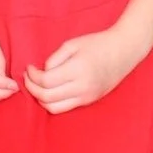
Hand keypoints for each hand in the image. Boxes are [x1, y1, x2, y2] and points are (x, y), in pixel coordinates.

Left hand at [25, 25, 147, 114]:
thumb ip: (54, 59)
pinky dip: (53, 102)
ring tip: (37, 85)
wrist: (123, 51)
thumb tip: (42, 72)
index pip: (46, 82)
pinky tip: (50, 89)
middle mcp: (82, 88)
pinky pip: (65, 108)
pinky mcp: (89, 101)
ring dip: (40, 99)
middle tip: (28, 77)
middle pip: (47, 98)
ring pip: (54, 108)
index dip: (31, 76)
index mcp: (77, 70)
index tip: (28, 67)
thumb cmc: (97, 44)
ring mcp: (87, 97)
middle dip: (32, 88)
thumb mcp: (72, 45)